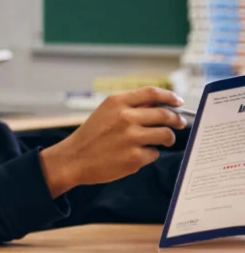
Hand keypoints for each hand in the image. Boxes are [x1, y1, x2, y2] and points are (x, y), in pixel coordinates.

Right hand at [40, 87, 184, 197]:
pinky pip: (154, 153)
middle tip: (179, 124)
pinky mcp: (135, 157)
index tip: (179, 102)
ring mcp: (131, 138)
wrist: (73, 159)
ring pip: (166, 135)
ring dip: (168, 138)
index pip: (152, 93)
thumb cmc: (90, 136)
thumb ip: (129, 107)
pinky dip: (149, 154)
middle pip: (165, 114)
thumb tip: (160, 105)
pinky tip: (136, 155)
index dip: (170, 96)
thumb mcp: (105, 112)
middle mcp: (126, 117)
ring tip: (163, 141)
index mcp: (117, 102)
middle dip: (176, 120)